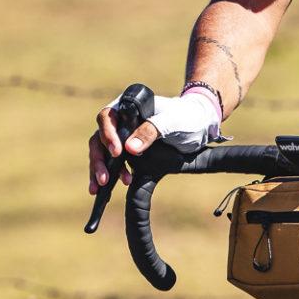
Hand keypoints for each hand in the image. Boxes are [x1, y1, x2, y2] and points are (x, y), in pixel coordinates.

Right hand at [86, 88, 221, 194]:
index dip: (108, 135)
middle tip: (104, 178)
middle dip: (99, 158)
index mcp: (128, 108)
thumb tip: (129, 148)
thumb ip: (151, 131)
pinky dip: (109, 175)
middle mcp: (122, 122)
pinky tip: (104, 190)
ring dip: (100, 169)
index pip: (108, 117)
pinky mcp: (129, 153)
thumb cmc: (186, 116)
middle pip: (100, 137)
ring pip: (103, 152)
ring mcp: (124, 137)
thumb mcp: (172, 121)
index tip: (118, 152)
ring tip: (100, 187)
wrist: (199, 126)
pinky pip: (113, 163)